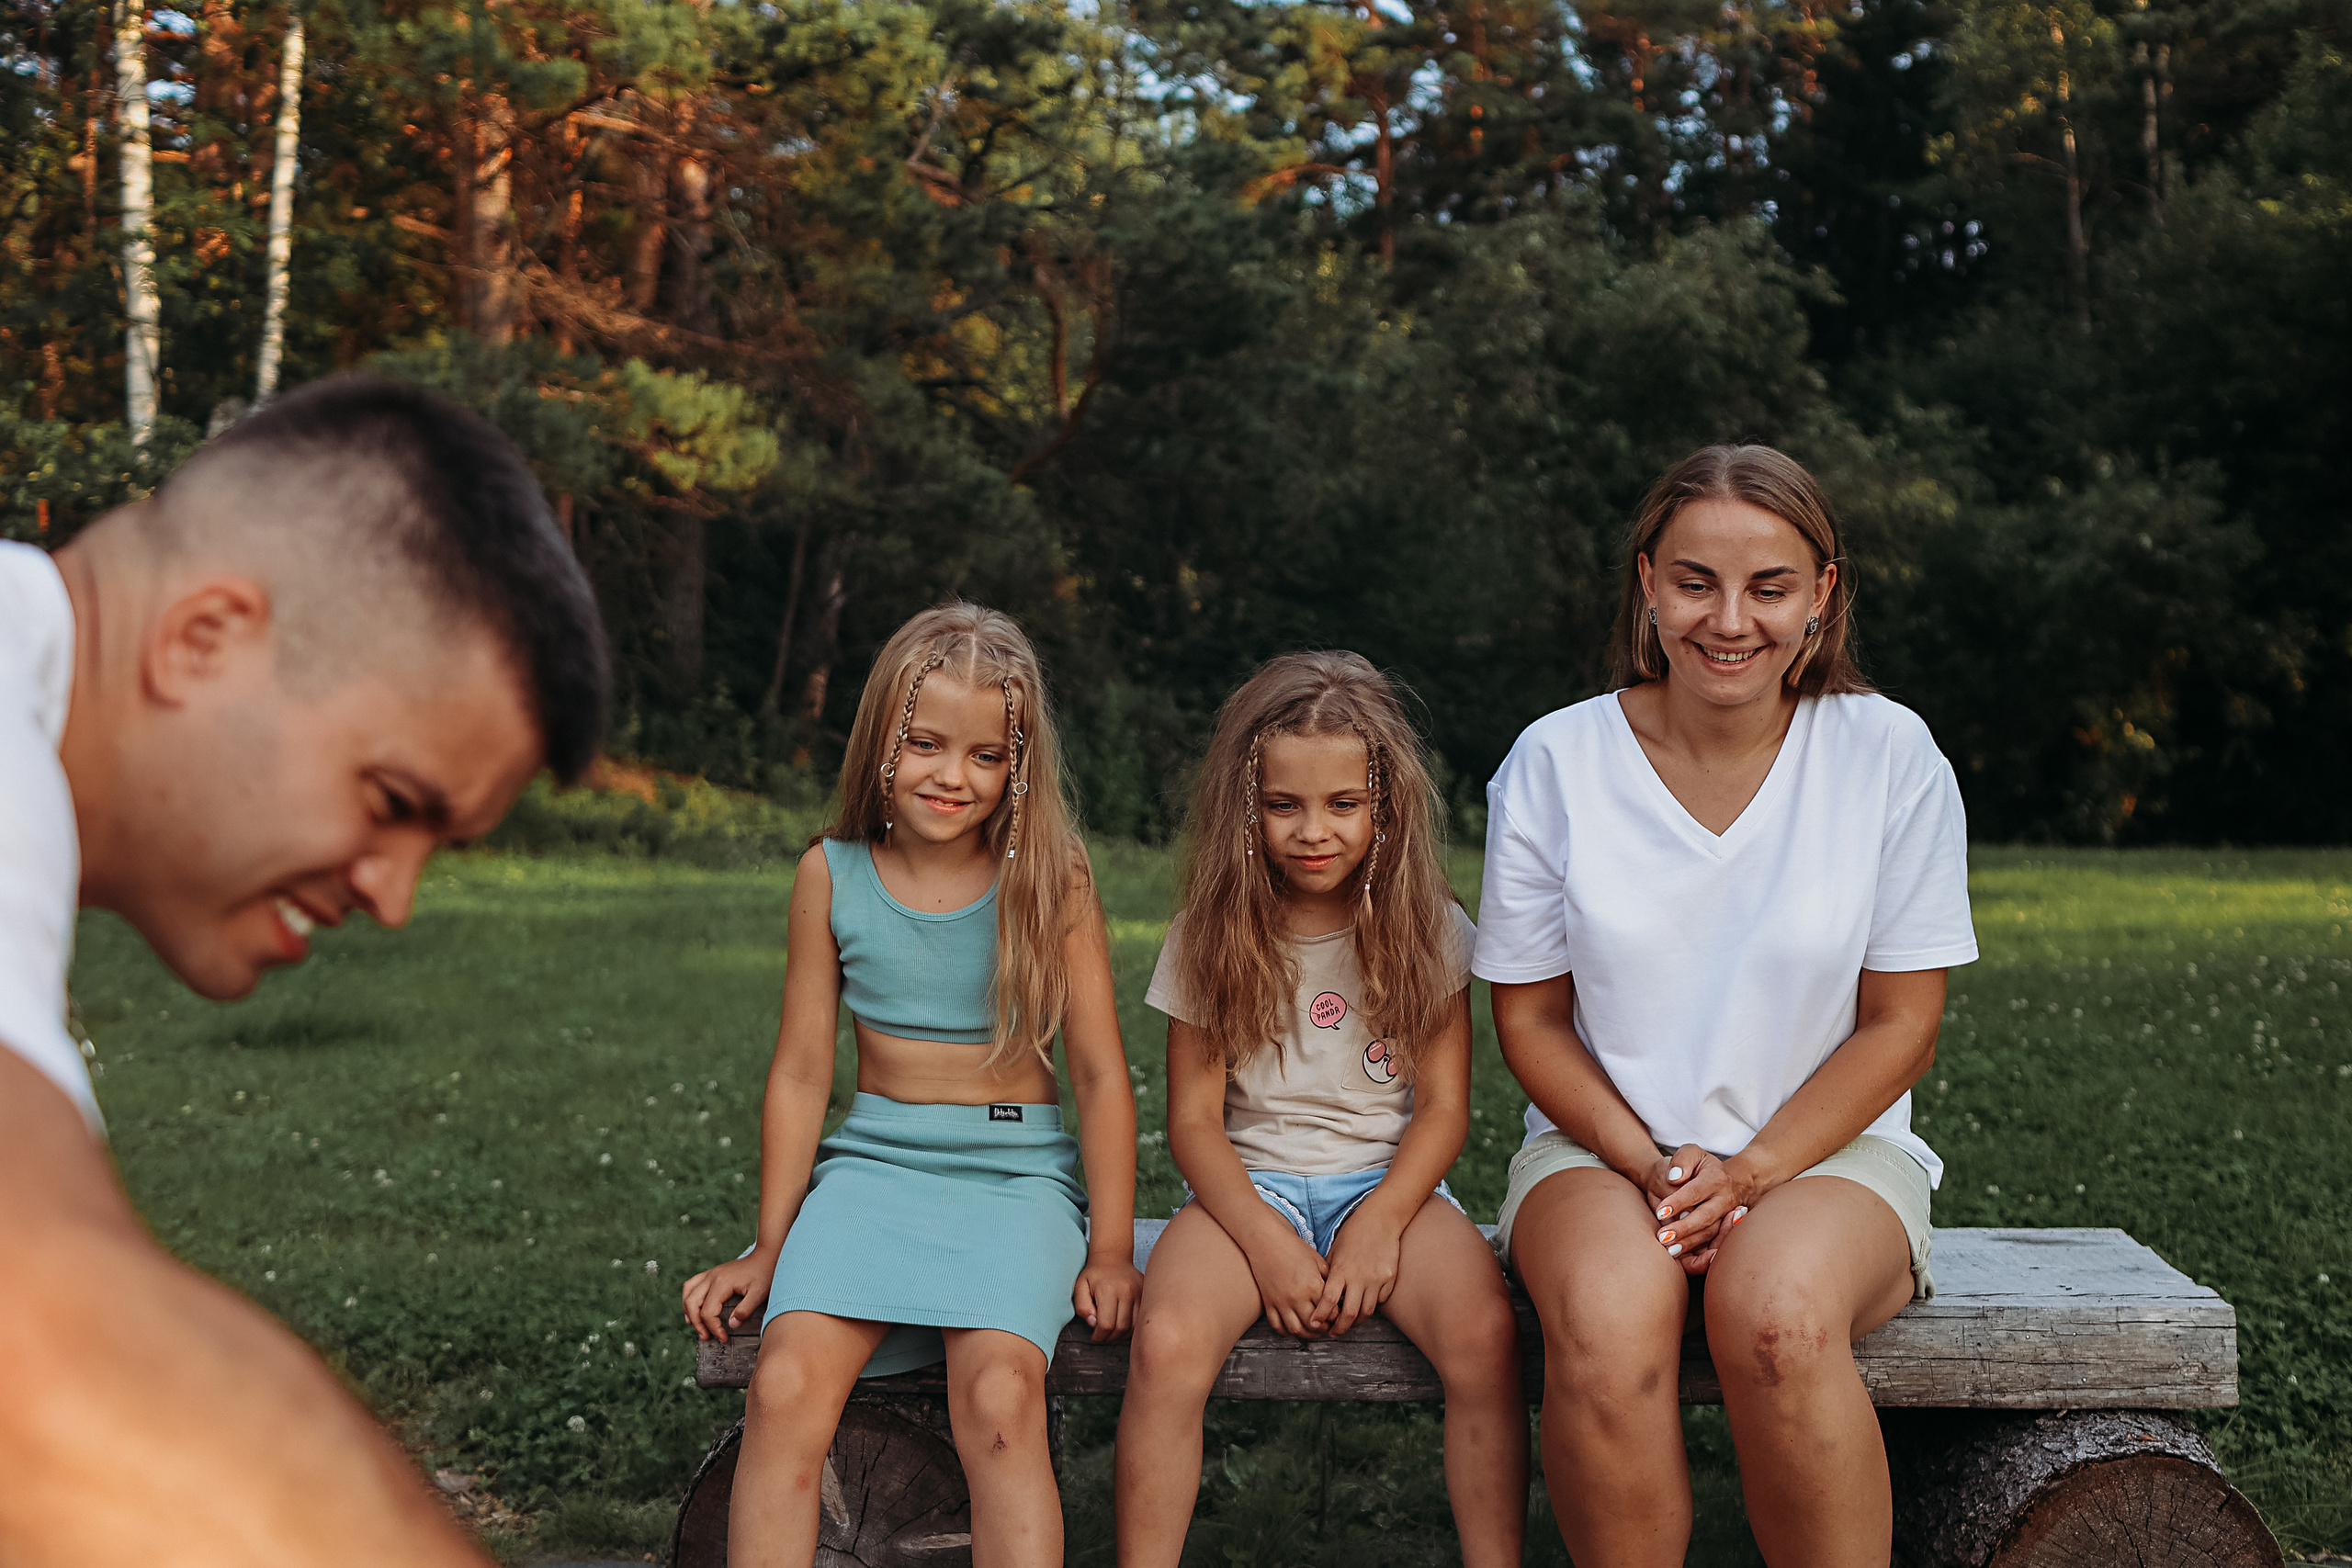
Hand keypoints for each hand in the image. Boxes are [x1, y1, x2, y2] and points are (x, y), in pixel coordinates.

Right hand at [681, 1248, 778, 1342]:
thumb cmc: (764, 1274)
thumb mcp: (759, 1294)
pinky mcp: (711, 1273)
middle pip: (692, 1304)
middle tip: (707, 1337)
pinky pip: (691, 1285)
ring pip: (688, 1294)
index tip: (724, 1338)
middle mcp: (711, 1277)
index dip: (714, 1328)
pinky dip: (689, 1299)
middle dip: (698, 1324)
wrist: (766, 1256)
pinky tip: (693, 1310)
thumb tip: (731, 1325)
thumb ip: (745, 1310)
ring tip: (698, 1327)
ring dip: (689, 1312)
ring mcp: (710, 1274)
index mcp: (721, 1283)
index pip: (708, 1312)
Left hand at [1074, 1254, 1143, 1342]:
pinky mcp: (1146, 1294)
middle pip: (1121, 1328)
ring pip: (1134, 1326)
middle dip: (1110, 1338)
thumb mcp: (1079, 1287)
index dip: (1099, 1336)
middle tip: (1102, 1338)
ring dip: (1122, 1336)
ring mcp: (1139, 1292)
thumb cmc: (1094, 1274)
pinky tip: (1122, 1327)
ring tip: (1112, 1334)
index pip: (1107, 1324)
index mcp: (1108, 1290)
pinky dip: (1132, 1328)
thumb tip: (1094, 1323)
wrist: (1113, 1257)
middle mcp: (1126, 1291)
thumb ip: (1082, 1307)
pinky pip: (1141, 1318)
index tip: (1094, 1337)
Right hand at [1244, 1230, 1331, 1338]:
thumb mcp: (1317, 1260)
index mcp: (1313, 1286)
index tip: (1338, 1316)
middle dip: (1324, 1329)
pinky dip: (1287, 1332)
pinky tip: (1295, 1328)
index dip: (1337, 1317)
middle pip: (1314, 1326)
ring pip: (1296, 1330)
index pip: (1331, 1313)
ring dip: (1307, 1334)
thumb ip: (1329, 1279)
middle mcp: (1297, 1297)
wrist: (1266, 1242)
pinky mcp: (1269, 1304)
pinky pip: (1278, 1326)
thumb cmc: (1294, 1248)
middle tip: (1328, 1326)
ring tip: (1313, 1330)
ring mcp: (1282, 1302)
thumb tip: (1339, 1294)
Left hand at [1314, 1206, 1405, 1335]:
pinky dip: (1371, 1306)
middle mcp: (1359, 1277)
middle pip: (1349, 1314)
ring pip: (1367, 1312)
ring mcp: (1377, 1279)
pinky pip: (1380, 1301)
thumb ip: (1329, 1273)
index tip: (1314, 1324)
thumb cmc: (1354, 1233)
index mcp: (1341, 1270)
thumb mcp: (1335, 1251)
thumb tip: (1320, 1294)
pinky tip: (1364, 1305)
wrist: (1381, 1219)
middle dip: (1339, 1328)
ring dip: (1356, 1321)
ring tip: (1348, 1323)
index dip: (1320, 1315)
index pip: (1328, 1300)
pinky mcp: (1390, 1279)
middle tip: (1333, 1332)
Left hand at [1647, 1150, 1764, 1275]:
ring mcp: (1726, 1216)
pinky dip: (1699, 1255)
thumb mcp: (1690, 1152)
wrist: (1715, 1177)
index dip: (1678, 1202)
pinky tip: (1683, 1259)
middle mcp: (1725, 1199)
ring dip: (1690, 1244)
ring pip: (1709, 1233)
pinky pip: (1713, 1244)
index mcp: (1716, 1178)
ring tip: (1669, 1250)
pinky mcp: (1723, 1229)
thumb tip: (1674, 1178)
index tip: (1660, 1211)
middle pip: (1705, 1217)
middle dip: (1684, 1228)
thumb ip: (1682, 1160)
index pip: (1696, 1191)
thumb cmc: (1694, 1165)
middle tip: (1662, 1237)